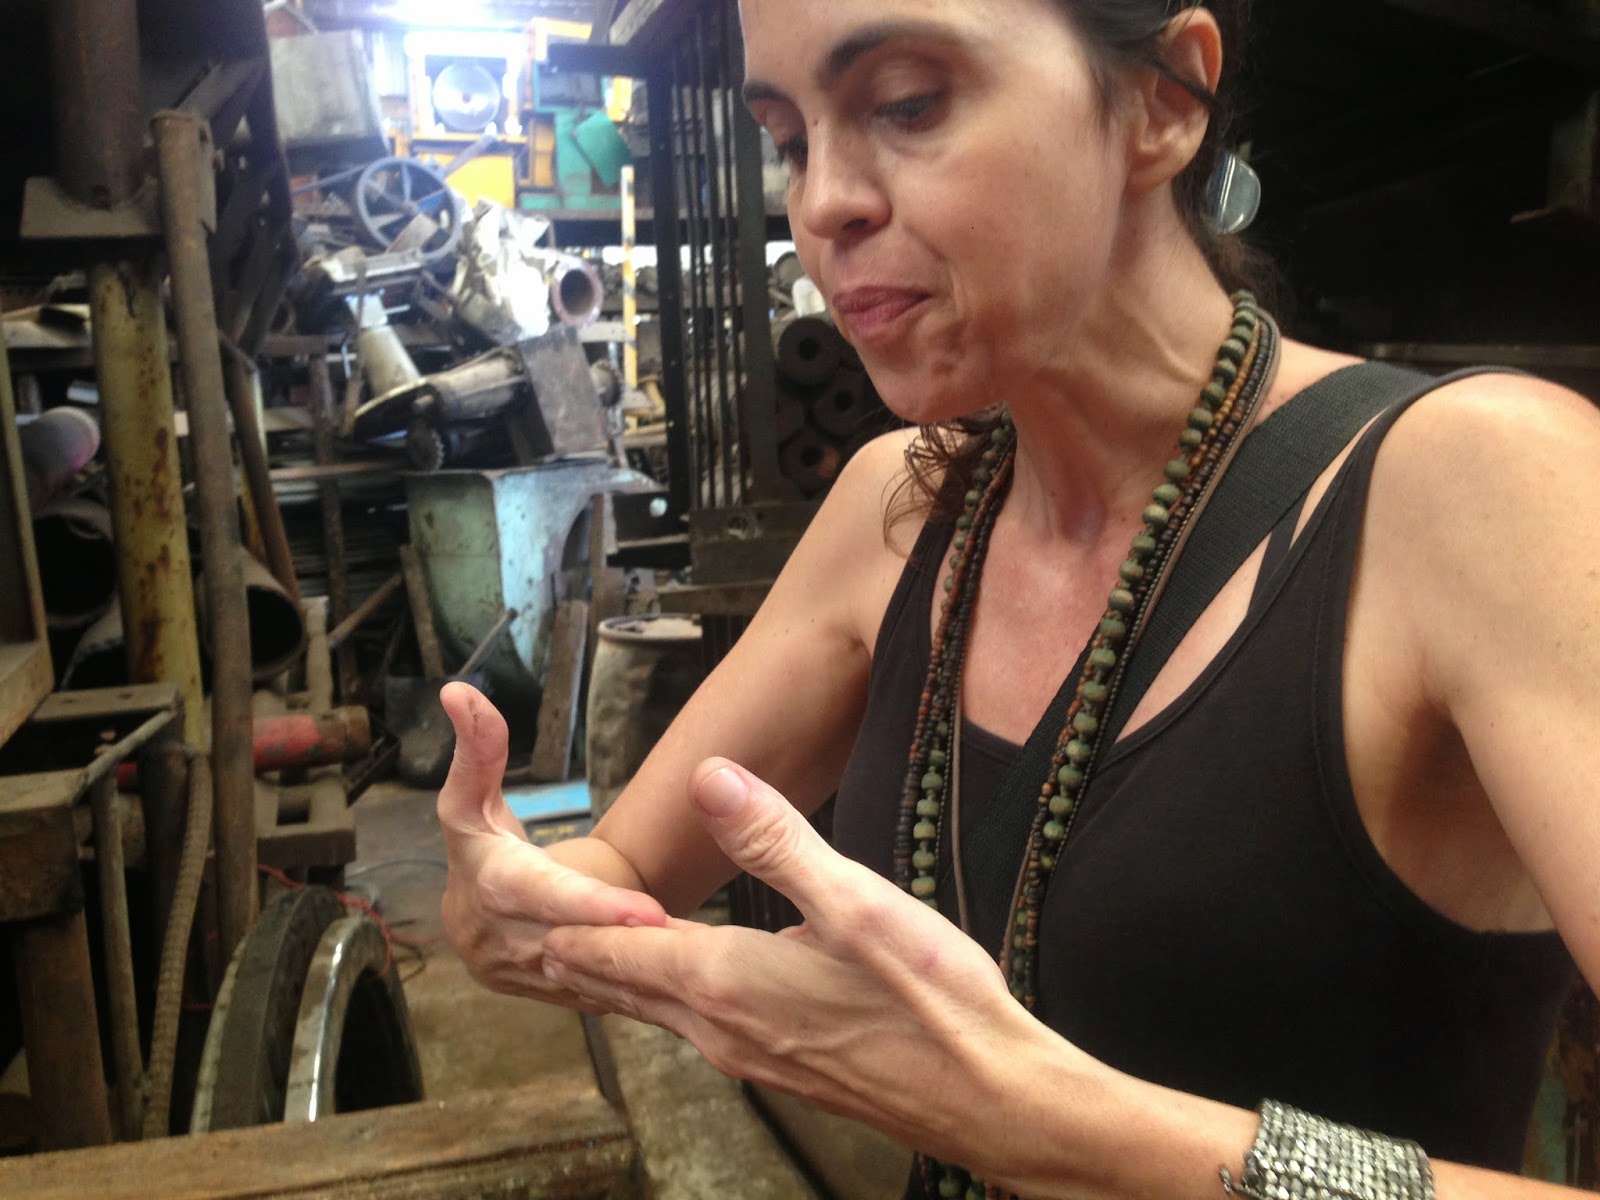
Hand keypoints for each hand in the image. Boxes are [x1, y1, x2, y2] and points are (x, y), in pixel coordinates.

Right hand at [436, 681, 665, 1006]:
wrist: (474, 918)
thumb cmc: (482, 844)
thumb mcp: (473, 799)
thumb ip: (479, 749)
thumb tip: (459, 690)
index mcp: (489, 887)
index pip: (541, 897)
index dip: (590, 905)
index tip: (645, 909)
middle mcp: (504, 943)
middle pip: (574, 943)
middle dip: (633, 945)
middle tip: (695, 938)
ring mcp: (529, 980)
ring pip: (594, 979)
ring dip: (646, 973)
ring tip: (712, 963)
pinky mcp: (555, 999)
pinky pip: (604, 995)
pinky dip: (643, 989)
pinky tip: (696, 986)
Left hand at [539, 758, 1076, 1166]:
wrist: (988, 1096)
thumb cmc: (930, 1003)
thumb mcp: (856, 903)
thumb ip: (775, 839)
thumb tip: (710, 777)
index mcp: (727, 980)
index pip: (616, 949)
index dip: (568, 921)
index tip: (519, 898)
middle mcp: (722, 1028)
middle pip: (622, 989)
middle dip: (574, 954)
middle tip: (526, 926)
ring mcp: (751, 1056)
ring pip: (658, 1013)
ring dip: (616, 980)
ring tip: (581, 954)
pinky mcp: (783, 1068)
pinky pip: (697, 1029)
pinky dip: (665, 1000)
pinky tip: (683, 990)